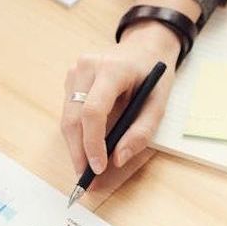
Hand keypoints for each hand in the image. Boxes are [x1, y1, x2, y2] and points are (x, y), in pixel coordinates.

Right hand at [61, 21, 180, 174]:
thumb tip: (118, 158)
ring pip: (67, 117)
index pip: (93, 111)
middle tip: (86, 178)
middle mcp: (87, 67)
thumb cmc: (153, 74)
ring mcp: (75, 70)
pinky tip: (86, 146)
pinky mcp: (71, 77)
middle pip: (73, 117)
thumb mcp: (159, 102)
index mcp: (112, 69)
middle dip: (78, 151)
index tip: (98, 167)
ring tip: (85, 168)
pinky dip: (76, 132)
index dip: (93, 143)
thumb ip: (141, 132)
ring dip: (75, 145)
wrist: (145, 46)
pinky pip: (69, 111)